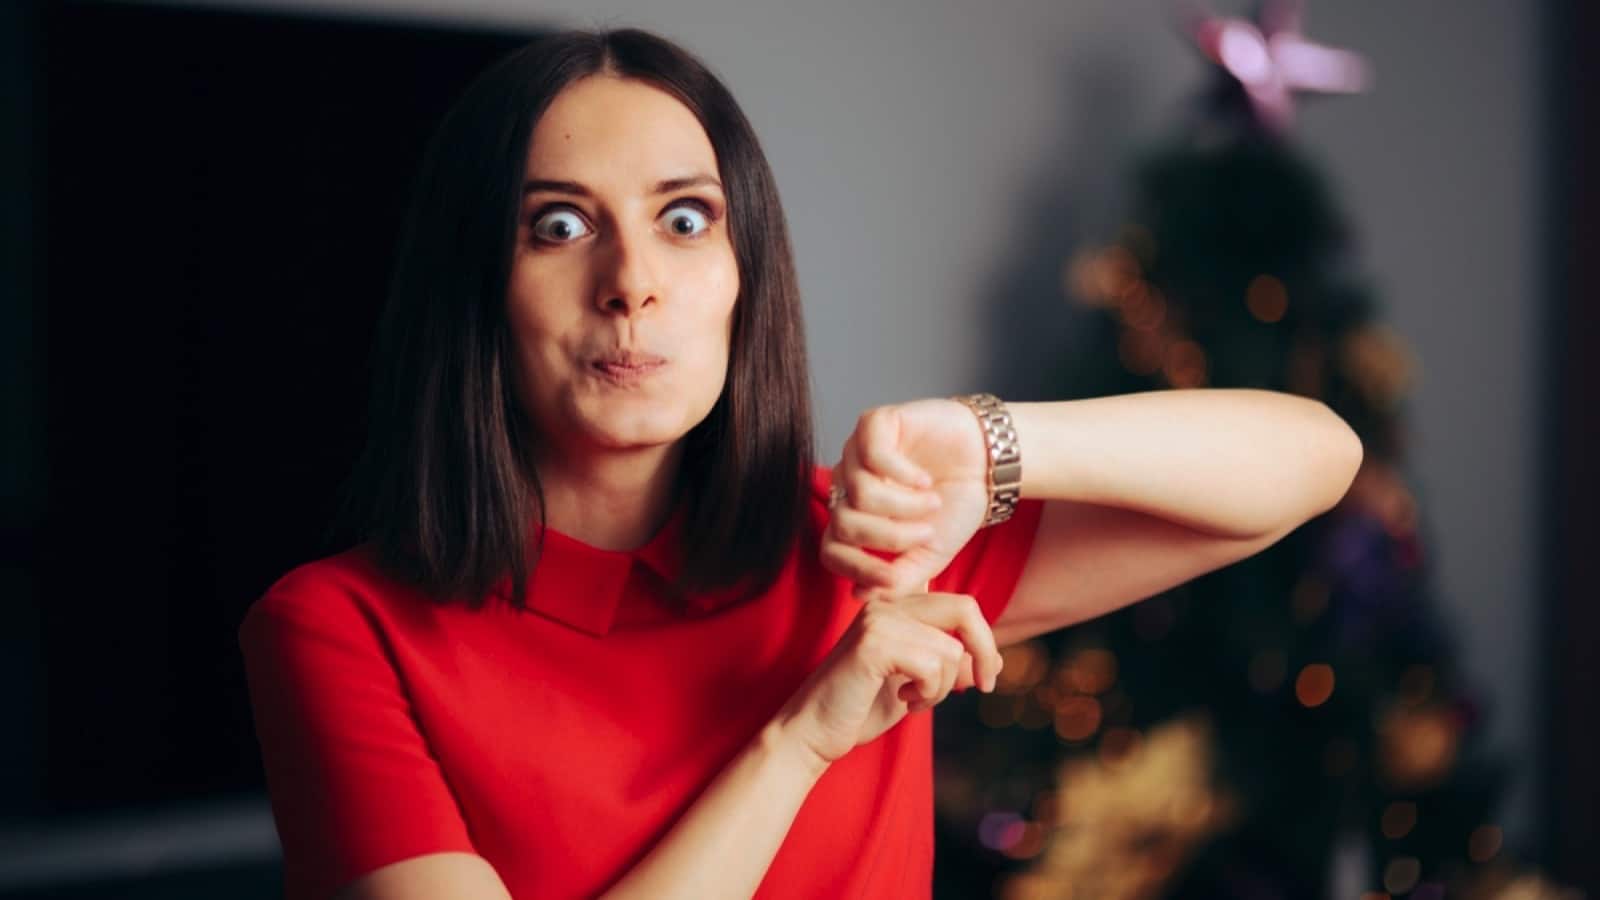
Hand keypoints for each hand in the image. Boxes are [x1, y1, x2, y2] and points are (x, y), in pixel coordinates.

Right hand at [775, 592, 1001, 766]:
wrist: (814, 731)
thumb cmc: (861, 708)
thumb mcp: (917, 684)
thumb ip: (949, 666)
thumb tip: (994, 658)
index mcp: (897, 606)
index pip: (960, 604)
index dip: (982, 639)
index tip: (984, 676)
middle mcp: (887, 602)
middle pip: (965, 609)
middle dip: (984, 650)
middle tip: (983, 686)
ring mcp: (879, 619)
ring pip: (949, 648)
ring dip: (941, 686)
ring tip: (914, 700)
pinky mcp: (873, 643)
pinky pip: (931, 664)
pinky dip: (927, 692)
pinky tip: (903, 700)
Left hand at [820, 399, 991, 597]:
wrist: (987, 465)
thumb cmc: (955, 507)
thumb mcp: (930, 555)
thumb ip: (899, 579)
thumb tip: (859, 596)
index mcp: (855, 518)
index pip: (831, 550)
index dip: (858, 569)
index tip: (892, 580)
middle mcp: (847, 485)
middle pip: (843, 523)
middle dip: (891, 537)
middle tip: (927, 532)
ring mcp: (856, 453)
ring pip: (859, 493)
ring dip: (904, 506)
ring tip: (932, 502)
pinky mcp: (874, 424)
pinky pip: (872, 455)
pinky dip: (904, 475)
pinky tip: (925, 480)